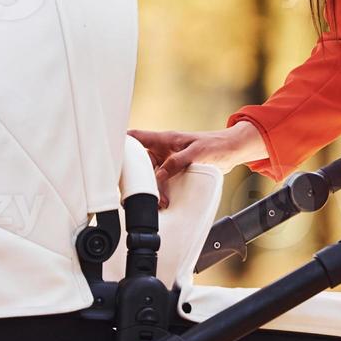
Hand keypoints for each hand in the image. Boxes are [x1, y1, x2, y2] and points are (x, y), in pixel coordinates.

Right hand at [128, 121, 265, 207]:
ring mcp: (167, 161)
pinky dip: (161, 192)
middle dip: (139, 178)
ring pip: (150, 176)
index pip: (136, 138)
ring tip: (159, 202)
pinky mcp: (174, 171)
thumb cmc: (214, 145)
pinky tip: (163, 202)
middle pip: (140, 163)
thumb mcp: (195, 153)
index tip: (110, 154)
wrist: (230, 151)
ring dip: (152, 189)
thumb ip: (176, 162)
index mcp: (164, 139)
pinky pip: (162, 182)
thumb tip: (159, 175)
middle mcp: (162, 150)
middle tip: (139, 192)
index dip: (121, 143)